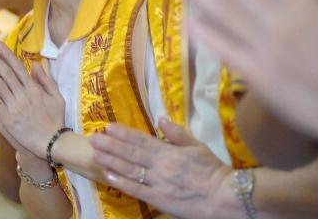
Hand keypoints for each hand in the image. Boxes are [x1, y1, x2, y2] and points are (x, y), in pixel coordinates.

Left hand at [0, 42, 64, 157]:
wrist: (50, 143)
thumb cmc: (55, 120)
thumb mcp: (57, 97)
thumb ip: (46, 79)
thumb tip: (36, 63)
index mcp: (34, 89)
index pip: (17, 67)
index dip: (6, 55)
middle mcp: (22, 96)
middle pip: (4, 73)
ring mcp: (13, 108)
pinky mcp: (5, 119)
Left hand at [89, 119, 230, 217]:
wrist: (224, 196)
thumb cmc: (212, 170)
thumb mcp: (198, 146)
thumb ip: (177, 133)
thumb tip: (161, 119)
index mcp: (168, 151)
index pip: (141, 139)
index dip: (123, 133)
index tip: (108, 127)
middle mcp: (160, 165)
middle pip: (130, 153)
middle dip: (110, 145)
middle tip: (93, 138)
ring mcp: (158, 183)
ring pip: (130, 170)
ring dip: (111, 161)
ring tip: (96, 154)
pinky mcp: (159, 199)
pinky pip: (137, 190)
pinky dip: (122, 182)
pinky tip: (109, 175)